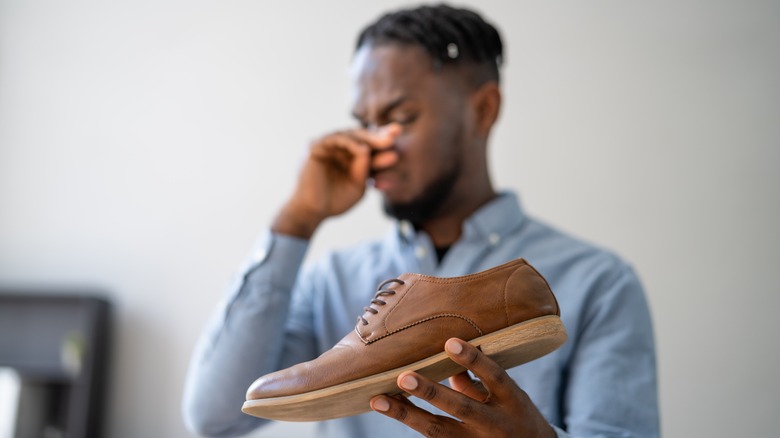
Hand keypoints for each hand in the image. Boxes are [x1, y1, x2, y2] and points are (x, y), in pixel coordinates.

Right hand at [272, 124, 400, 237]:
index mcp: (351, 156)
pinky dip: (351, 143)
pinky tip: (364, 149)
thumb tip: (369, 151)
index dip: (383, 140)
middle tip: (396, 134)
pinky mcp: (316, 147)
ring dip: (370, 138)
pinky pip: (335, 139)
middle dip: (380, 135)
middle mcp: (340, 148)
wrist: (312, 212)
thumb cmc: (335, 201)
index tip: (400, 137)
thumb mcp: (358, 186)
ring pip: (351, 135)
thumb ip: (365, 170)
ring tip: (387, 142)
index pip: (369, 145)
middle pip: (362, 136)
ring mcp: (328, 146)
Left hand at [370, 338, 555, 437]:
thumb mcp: (507, 395)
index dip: (473, 360)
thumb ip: (478, 378)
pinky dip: (411, 424)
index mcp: (512, 400)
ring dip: (406, 414)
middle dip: (431, 392)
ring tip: (379, 401)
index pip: (494, 376)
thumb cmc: (516, 415)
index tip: (450, 341)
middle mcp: (494, 423)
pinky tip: (388, 411)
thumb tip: (446, 357)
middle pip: (461, 408)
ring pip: (438, 430)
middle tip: (404, 377)